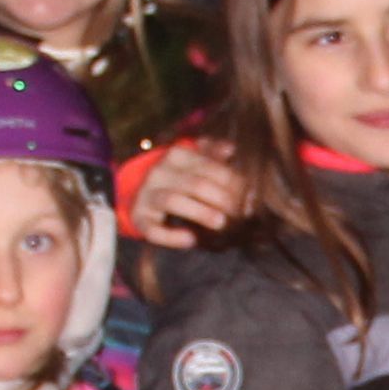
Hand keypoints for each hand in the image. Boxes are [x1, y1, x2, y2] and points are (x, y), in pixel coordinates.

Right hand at [130, 137, 249, 250]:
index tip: (249, 198)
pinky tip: (191, 240)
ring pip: (173, 201)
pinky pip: (154, 229)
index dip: (233, 183)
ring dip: (200, 213)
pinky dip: (172, 236)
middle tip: (240, 214)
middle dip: (222, 200)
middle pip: (195, 184)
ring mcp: (146, 195)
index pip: (209, 167)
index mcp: (176, 155)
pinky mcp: (139, 218)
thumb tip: (231, 149)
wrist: (141, 196)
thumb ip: (213, 156)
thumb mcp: (194, 163)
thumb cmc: (178, 180)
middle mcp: (159, 172)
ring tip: (221, 223)